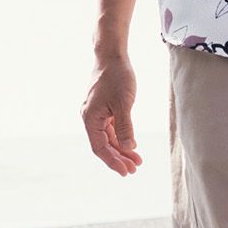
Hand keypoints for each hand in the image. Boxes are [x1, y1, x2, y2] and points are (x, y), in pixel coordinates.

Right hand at [81, 55, 143, 175]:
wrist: (112, 56)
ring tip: (137, 160)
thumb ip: (125, 127)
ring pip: (108, 138)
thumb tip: (129, 147)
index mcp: (90, 118)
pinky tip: (132, 145)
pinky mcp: (104, 109)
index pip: (100, 147)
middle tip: (135, 169)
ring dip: (122, 149)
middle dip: (119, 158)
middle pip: (103, 145)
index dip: (112, 161)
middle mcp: (90, 118)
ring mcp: (97, 114)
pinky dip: (121, 137)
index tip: (126, 171)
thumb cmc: (117, 77)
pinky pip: (111, 129)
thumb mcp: (124, 103)